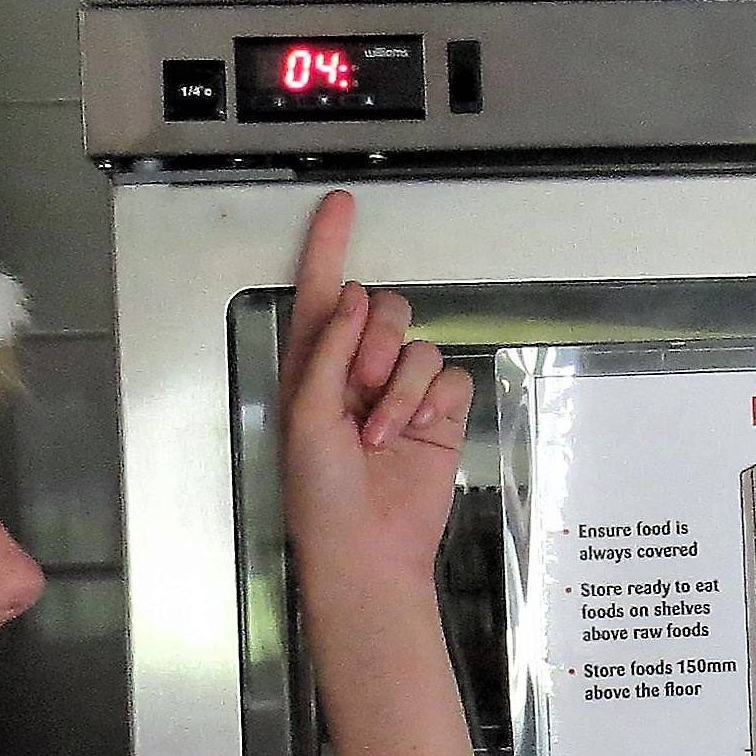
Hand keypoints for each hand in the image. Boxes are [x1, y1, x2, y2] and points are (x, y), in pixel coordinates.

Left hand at [277, 188, 472, 600]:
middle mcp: (358, 372)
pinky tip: (415, 432)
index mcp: (314, 366)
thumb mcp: (306, 416)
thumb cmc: (320, 495)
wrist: (367, 551)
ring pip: (419, 344)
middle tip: (362, 386)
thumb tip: (357, 296)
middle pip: (385, 308)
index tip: (340, 204)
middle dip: (377, 340)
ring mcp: (401, 393)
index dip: (328, 245)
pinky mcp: (438, 415)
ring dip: (400, 387)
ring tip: (381, 432)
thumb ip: (329, 350)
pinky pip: (449, 376)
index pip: (323, 293)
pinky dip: (432, 402)